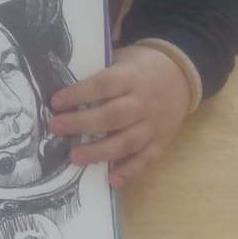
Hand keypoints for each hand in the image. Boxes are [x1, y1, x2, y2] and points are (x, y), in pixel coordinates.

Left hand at [48, 44, 192, 187]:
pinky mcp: (161, 142)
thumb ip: (99, 72)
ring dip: (100, 151)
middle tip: (55, 127)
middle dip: (82, 123)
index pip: (104, 85)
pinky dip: (130, 171)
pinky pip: (147, 159)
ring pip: (127, 141)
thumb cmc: (140, 66)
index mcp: (131, 77)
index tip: (56, 101)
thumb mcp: (121, 58)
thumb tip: (61, 83)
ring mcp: (154, 125)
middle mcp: (144, 102)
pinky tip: (111, 180)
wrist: (182, 75)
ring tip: (74, 157)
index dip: (80, 93)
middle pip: (113, 116)